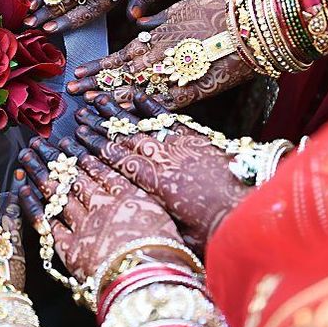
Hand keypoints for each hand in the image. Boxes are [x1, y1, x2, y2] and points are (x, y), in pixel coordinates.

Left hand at [17, 136, 180, 282]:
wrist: (150, 279)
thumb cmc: (167, 254)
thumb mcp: (164, 220)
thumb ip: (146, 204)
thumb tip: (141, 195)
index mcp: (127, 194)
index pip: (100, 168)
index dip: (83, 153)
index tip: (70, 141)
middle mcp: (102, 204)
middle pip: (75, 176)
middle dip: (56, 158)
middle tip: (40, 143)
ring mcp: (83, 224)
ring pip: (58, 193)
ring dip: (42, 173)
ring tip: (29, 157)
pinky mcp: (69, 246)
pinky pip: (48, 221)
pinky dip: (35, 205)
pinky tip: (24, 191)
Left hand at [67, 0, 254, 109]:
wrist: (255, 25)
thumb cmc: (221, 9)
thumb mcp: (182, 6)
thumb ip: (157, 19)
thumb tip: (138, 23)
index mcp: (155, 39)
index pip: (117, 58)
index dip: (96, 67)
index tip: (77, 73)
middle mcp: (160, 60)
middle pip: (120, 78)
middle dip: (96, 86)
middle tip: (73, 94)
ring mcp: (175, 78)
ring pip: (136, 93)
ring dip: (112, 100)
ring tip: (90, 107)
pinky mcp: (195, 92)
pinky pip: (164, 105)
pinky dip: (144, 111)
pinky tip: (126, 118)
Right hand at [73, 93, 251, 250]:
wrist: (250, 213)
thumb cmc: (213, 230)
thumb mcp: (175, 232)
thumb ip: (153, 218)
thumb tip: (133, 218)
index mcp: (153, 184)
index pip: (117, 161)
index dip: (94, 149)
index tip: (77, 138)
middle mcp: (163, 160)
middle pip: (124, 140)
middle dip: (99, 128)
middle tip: (79, 116)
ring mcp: (180, 145)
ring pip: (142, 126)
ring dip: (119, 113)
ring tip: (99, 99)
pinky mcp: (198, 138)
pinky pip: (170, 118)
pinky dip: (153, 106)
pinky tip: (137, 95)